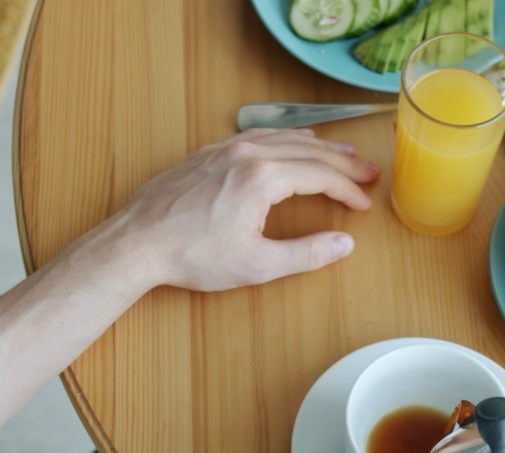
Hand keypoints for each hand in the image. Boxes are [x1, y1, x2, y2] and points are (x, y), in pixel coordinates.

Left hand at [107, 128, 379, 291]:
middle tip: (368, 172)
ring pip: (282, 138)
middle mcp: (246, 153)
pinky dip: (284, 139)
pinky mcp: (207, 154)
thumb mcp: (257, 265)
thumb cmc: (191, 256)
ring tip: (341, 152)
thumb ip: (306, 254)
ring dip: (316, 145)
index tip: (363, 204)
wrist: (137, 243)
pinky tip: (290, 144)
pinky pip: (256, 136)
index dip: (347, 189)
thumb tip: (344, 245)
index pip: (320, 176)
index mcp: (263, 178)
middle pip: (308, 151)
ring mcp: (224, 149)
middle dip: (342, 163)